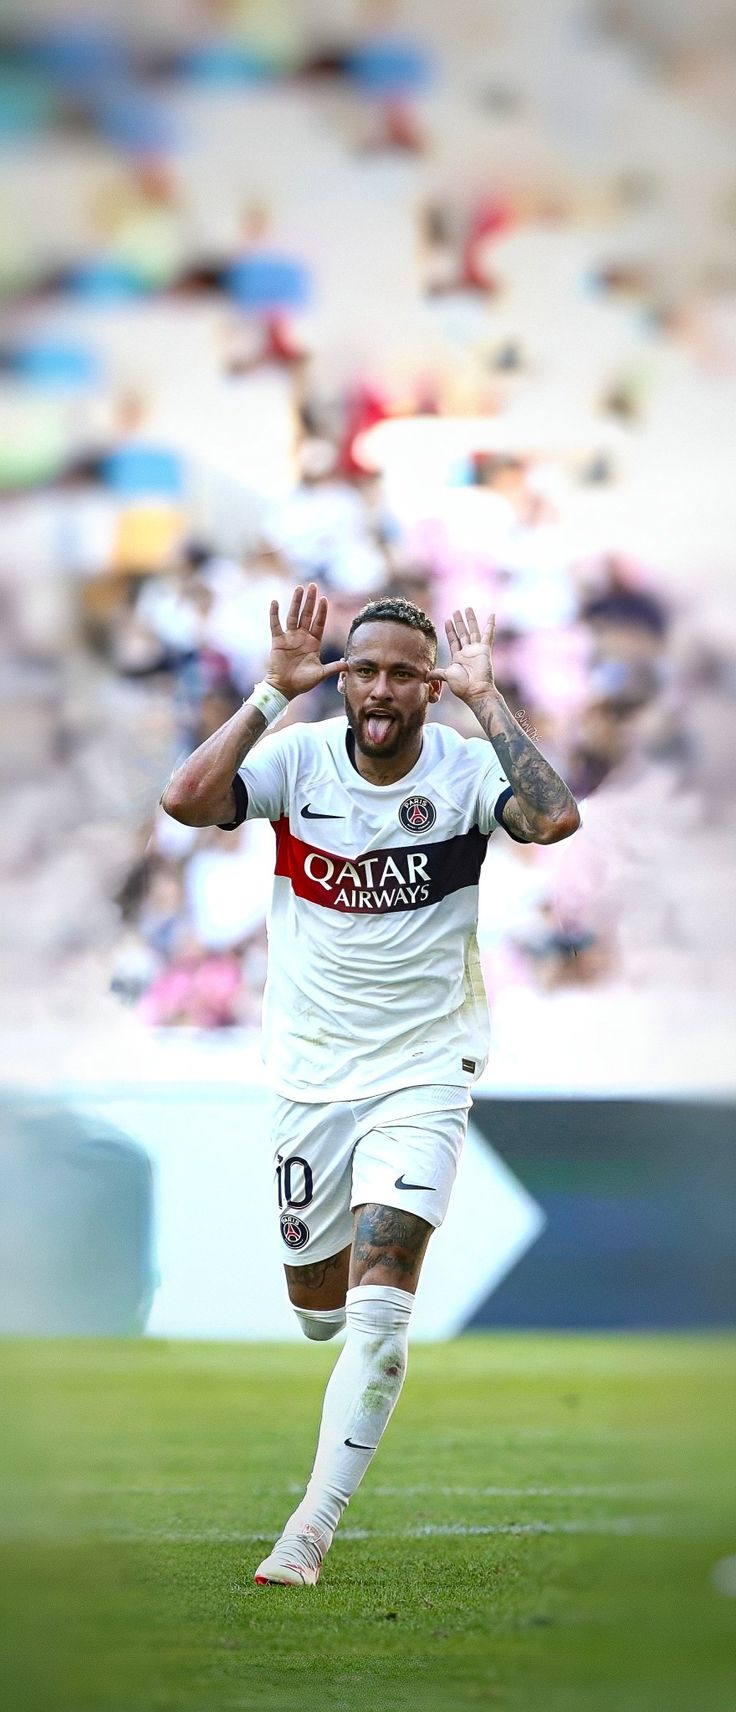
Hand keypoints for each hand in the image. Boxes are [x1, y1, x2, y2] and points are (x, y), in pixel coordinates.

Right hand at [266, 584, 344, 699]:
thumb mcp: (321, 674)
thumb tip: (349, 664)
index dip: (322, 612)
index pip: (319, 623)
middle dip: (310, 601)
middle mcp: (302, 637)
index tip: (325, 599)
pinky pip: (275, 625)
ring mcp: (289, 638)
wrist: (285, 688)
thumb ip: (334, 667)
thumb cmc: (302, 682)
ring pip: (293, 616)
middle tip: (313, 586)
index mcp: (313, 643)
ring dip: (296, 602)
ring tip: (299, 588)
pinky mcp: (277, 641)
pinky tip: (275, 602)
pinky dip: (274, 614)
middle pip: (307, 615)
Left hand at [433, 608, 495, 702]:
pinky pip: (488, 635)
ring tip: (467, 608)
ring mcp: (477, 650)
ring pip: (473, 631)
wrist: (475, 691)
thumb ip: (436, 673)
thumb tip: (424, 676)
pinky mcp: (485, 650)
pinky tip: (492, 615)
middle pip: (463, 633)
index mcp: (458, 657)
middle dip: (459, 622)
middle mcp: (468, 652)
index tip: (447, 620)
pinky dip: (490, 625)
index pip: (453, 640)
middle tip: (456, 611)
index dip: (450, 630)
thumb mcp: (446, 676)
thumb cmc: (462, 686)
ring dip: (470, 620)